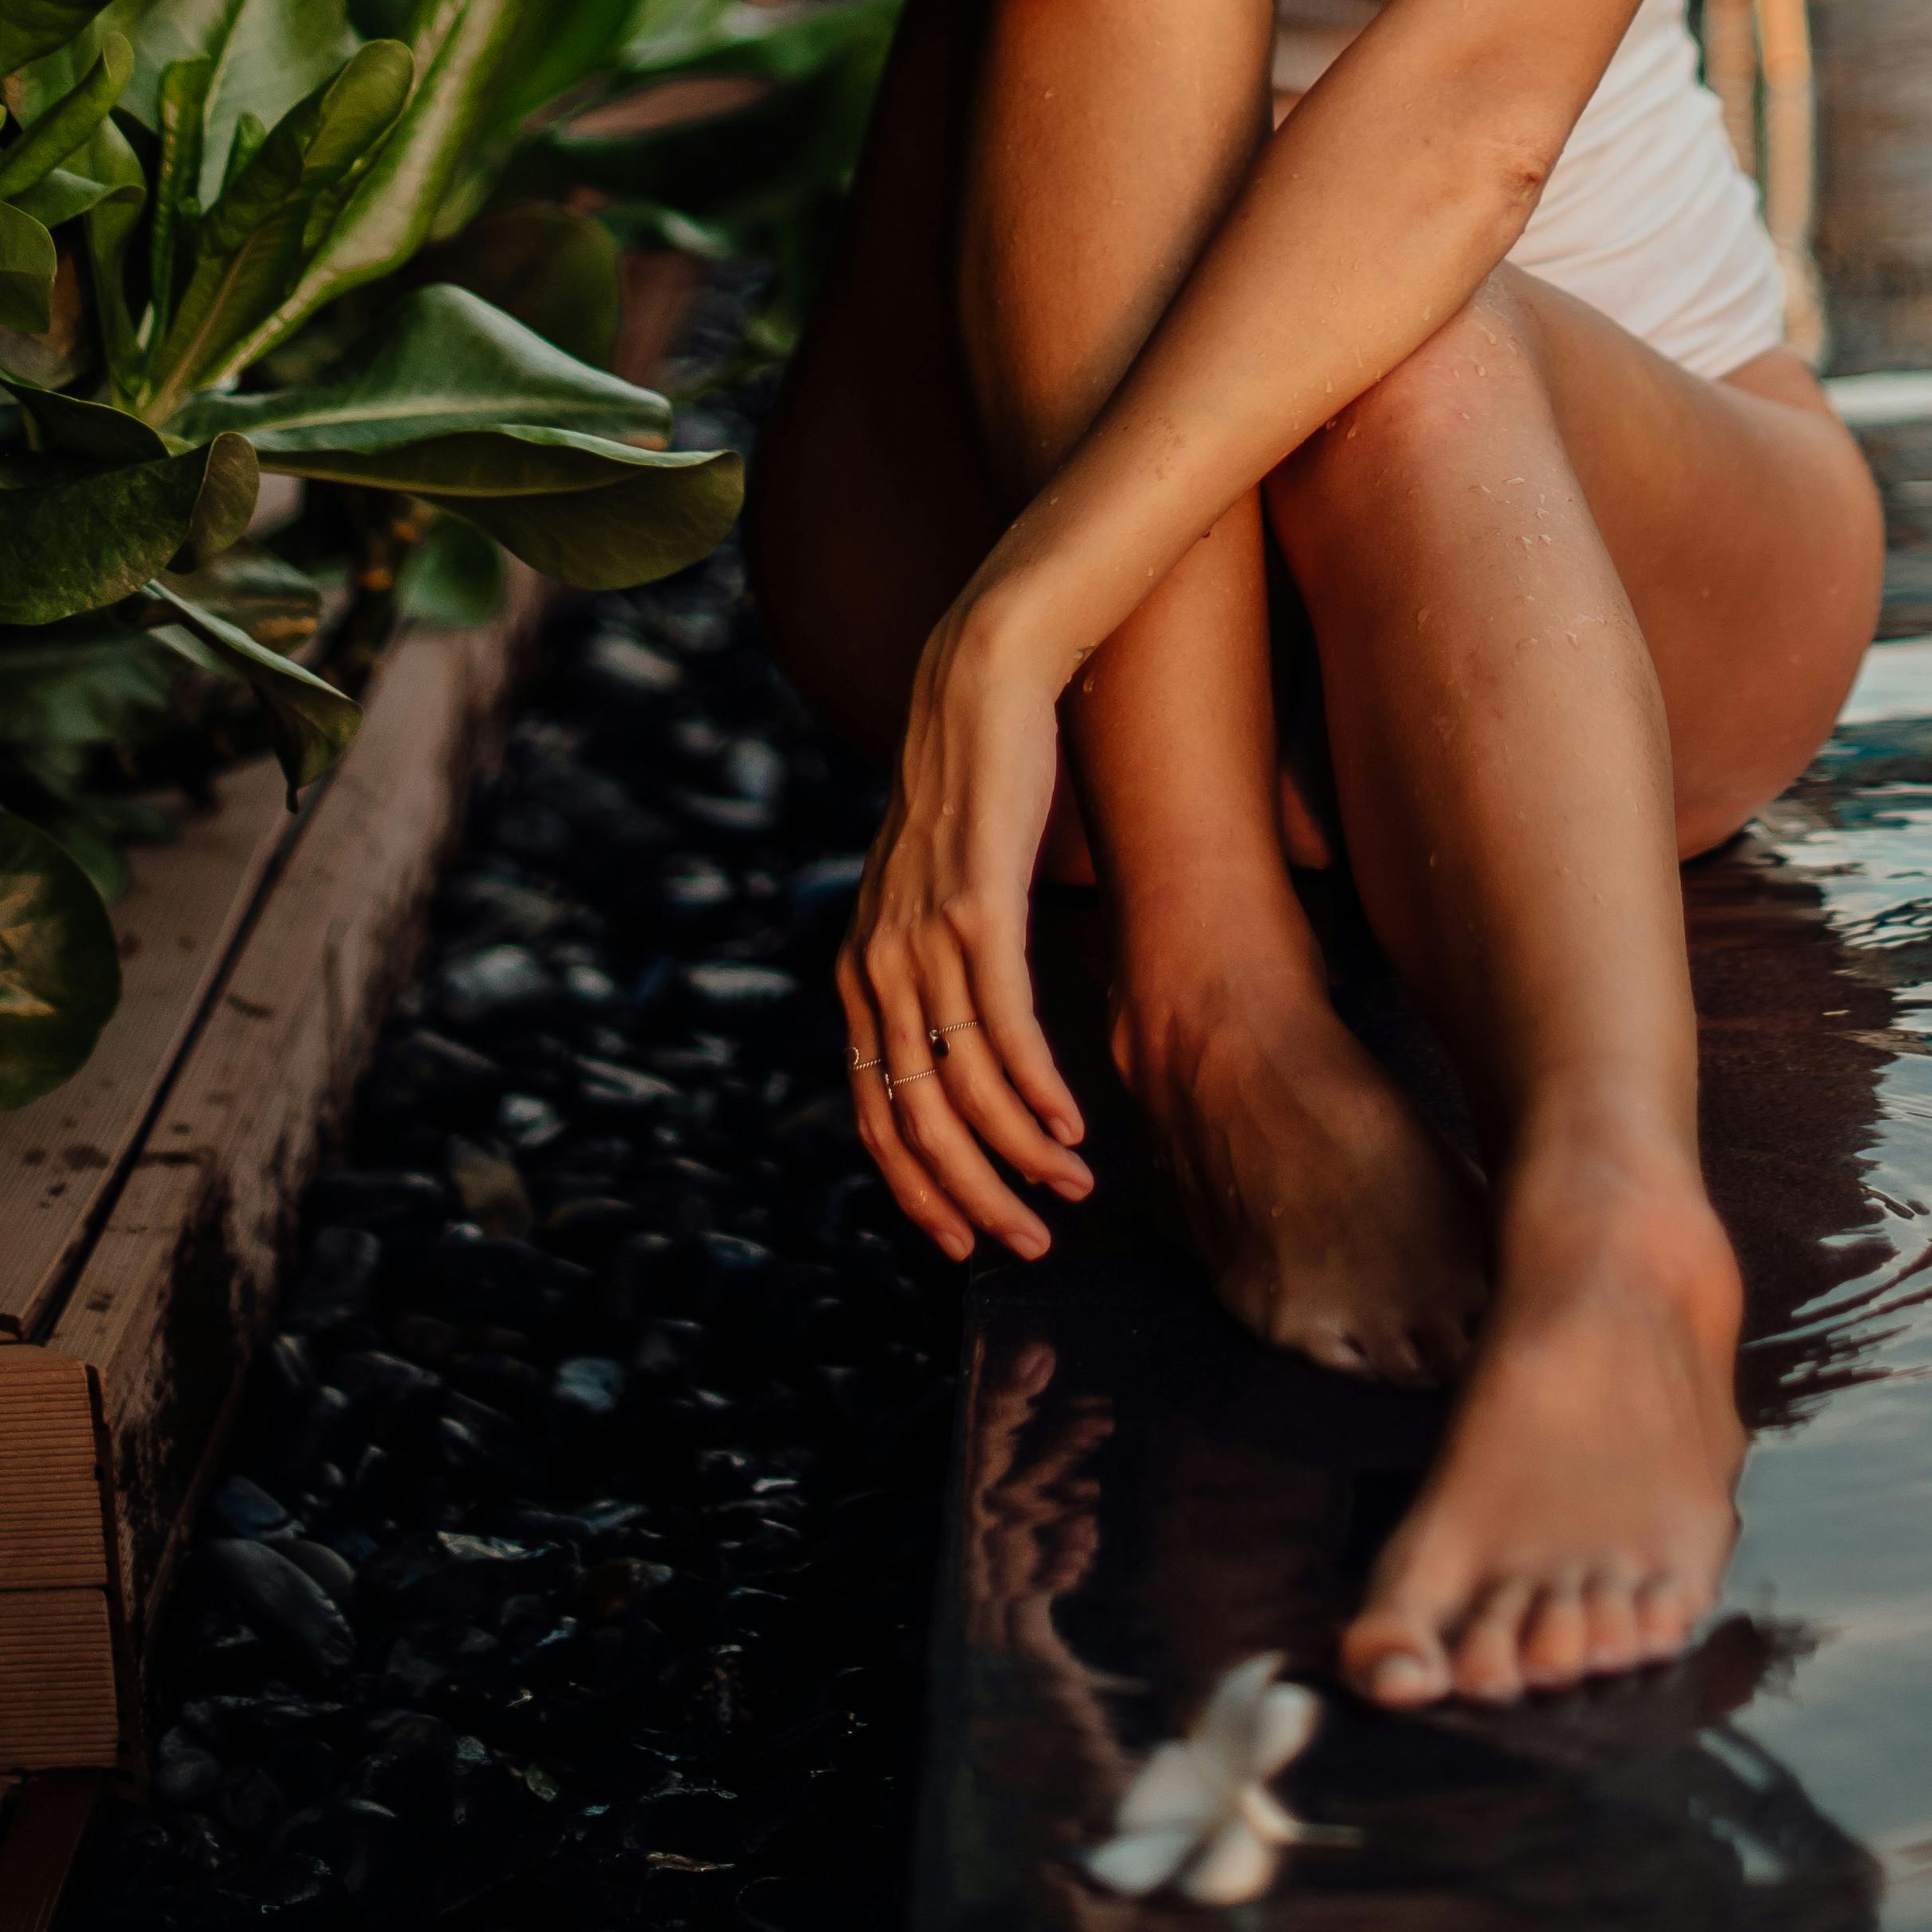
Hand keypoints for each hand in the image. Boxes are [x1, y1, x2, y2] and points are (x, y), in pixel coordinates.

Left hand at [836, 588, 1092, 1263]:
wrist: (975, 687)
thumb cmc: (967, 796)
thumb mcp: (929, 894)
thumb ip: (929, 967)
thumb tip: (964, 1042)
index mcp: (857, 975)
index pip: (875, 1118)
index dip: (919, 1192)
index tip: (964, 1243)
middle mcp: (876, 968)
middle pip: (917, 1123)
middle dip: (974, 1199)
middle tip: (1031, 1244)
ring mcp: (923, 941)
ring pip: (967, 1087)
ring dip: (1022, 1155)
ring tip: (1074, 1192)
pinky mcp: (979, 910)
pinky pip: (1007, 1026)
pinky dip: (1040, 1090)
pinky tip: (1074, 1127)